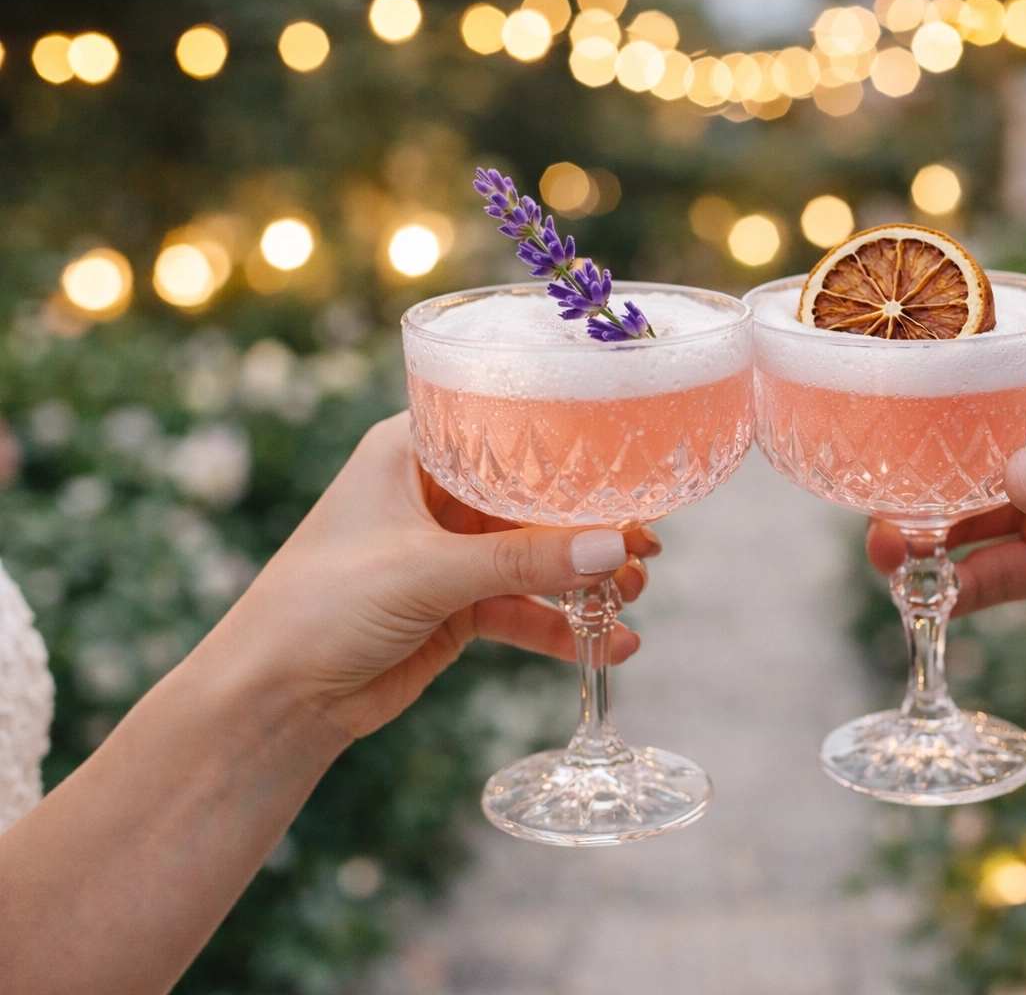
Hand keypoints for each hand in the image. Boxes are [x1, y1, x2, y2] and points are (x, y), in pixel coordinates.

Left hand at [209, 412, 659, 738]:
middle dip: (591, 525)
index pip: (508, 432)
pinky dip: (563, 627)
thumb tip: (612, 549)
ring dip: (585, 580)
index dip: (570, 451)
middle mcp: (435, 495)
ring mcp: (448, 553)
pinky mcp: (455, 607)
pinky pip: (525, 609)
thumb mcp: (427, 572)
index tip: (630, 470)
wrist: (274, 698)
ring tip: (631, 597)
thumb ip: (523, 563)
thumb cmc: (321, 606)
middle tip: (646, 545)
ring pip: (537, 558)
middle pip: (533, 500)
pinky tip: (611, 644)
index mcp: (413, 452)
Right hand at [867, 350, 1025, 679]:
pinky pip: (989, 576)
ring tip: (886, 550)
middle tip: (871, 491)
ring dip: (922, 532)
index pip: (1004, 374)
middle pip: (966, 449)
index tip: (885, 399)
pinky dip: (953, 587)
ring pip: (966, 516)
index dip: (943, 384)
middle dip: (916, 469)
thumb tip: (1019, 479)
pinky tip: (924, 598)